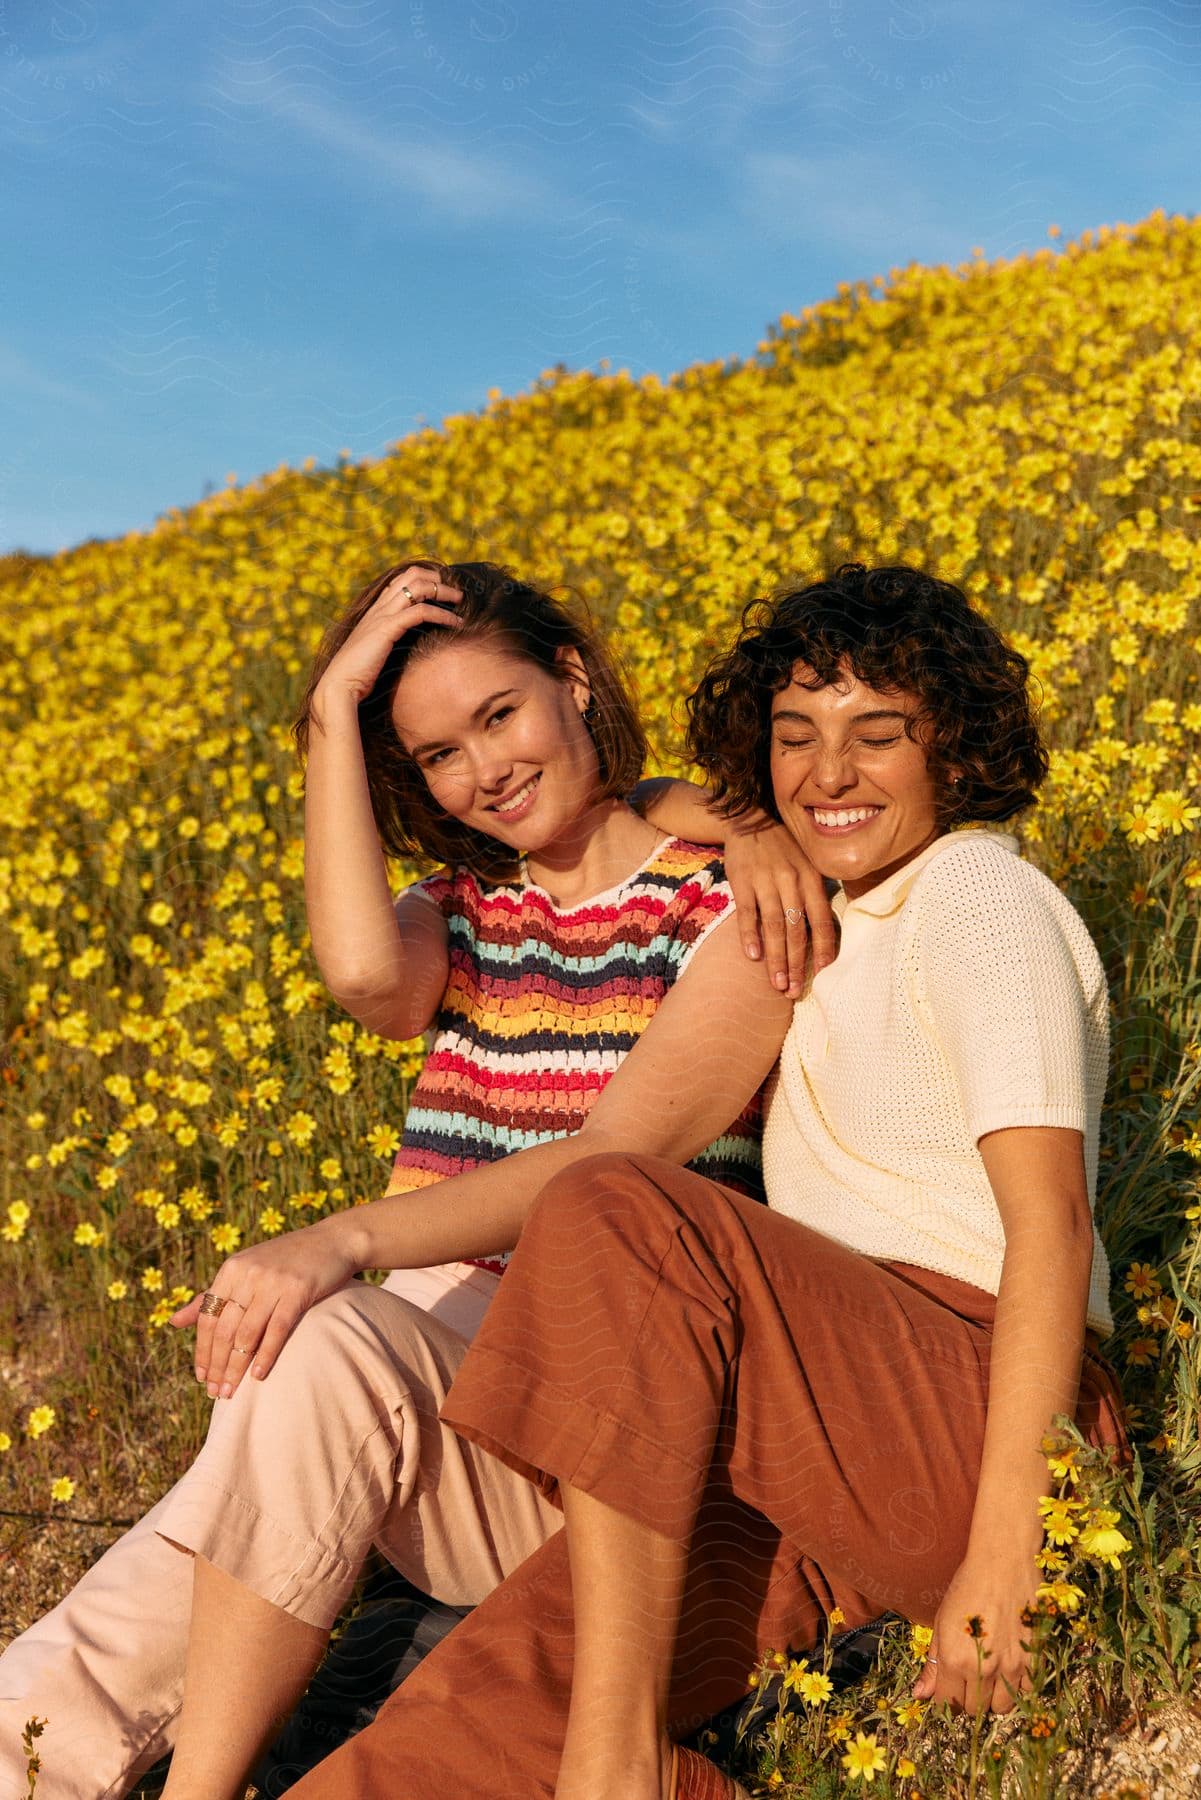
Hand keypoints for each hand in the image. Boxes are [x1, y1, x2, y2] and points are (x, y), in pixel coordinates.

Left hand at [170, 1217, 359, 1399]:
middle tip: (215, 1393)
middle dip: (216, 1366)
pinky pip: (277, 1330)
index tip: (201, 1378)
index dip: (201, 1351)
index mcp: (231, 1269)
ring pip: (246, 1334)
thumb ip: (211, 1297)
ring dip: (236, 1368)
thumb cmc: (286, 1260)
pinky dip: (265, 1356)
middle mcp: (248, 1274)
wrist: (333, 1240)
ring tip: (231, 1392)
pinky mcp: (298, 1291)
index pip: (207, 1317)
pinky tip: (258, 1376)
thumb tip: (172, 1322)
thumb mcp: (245, 1271)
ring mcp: (273, 1282)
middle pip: (223, 1329)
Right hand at [313, 563, 463, 716]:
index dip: (422, 578)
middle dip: (436, 578)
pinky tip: (456, 623)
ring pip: (418, 587)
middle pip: (411, 575)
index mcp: (374, 611)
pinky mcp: (387, 628)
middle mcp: (378, 608)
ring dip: (444, 591)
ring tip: (460, 600)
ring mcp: (382, 616)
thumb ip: (385, 644)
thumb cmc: (356, 676)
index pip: (399, 580)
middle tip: (455, 591)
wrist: (339, 685)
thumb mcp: (373, 653)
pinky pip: (421, 612)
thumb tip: (400, 651)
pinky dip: (442, 614)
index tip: (441, 588)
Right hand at [722, 816, 836, 997]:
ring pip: (775, 926)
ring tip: (777, 984)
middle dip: (797, 963)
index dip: (824, 948)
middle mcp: (791, 880)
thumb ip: (814, 893)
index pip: (822, 920)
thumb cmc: (783, 847)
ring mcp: (766, 881)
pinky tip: (753, 956)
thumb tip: (825, 931)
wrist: (749, 819)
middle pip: (797, 930)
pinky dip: (750, 936)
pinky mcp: (742, 881)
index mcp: (811, 879)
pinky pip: (748, 913)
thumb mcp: (807, 863)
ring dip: (777, 958)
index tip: (823, 974)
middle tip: (794, 990)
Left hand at [911, 1552, 1038, 1714]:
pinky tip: (1009, 1667)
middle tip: (967, 1677)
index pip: (947, 1703)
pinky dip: (1016, 1686)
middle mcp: (983, 1668)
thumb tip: (920, 1695)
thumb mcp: (942, 1622)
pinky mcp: (1034, 1659)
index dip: (945, 1698)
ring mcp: (1012, 1666)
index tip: (947, 1687)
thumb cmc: (967, 1587)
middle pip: (974, 1709)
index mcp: (955, 1658)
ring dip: (992, 1697)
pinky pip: (1026, 1691)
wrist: (1004, 1561)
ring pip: (1001, 1707)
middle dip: (967, 1699)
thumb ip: (933, 1663)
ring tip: (988, 1674)